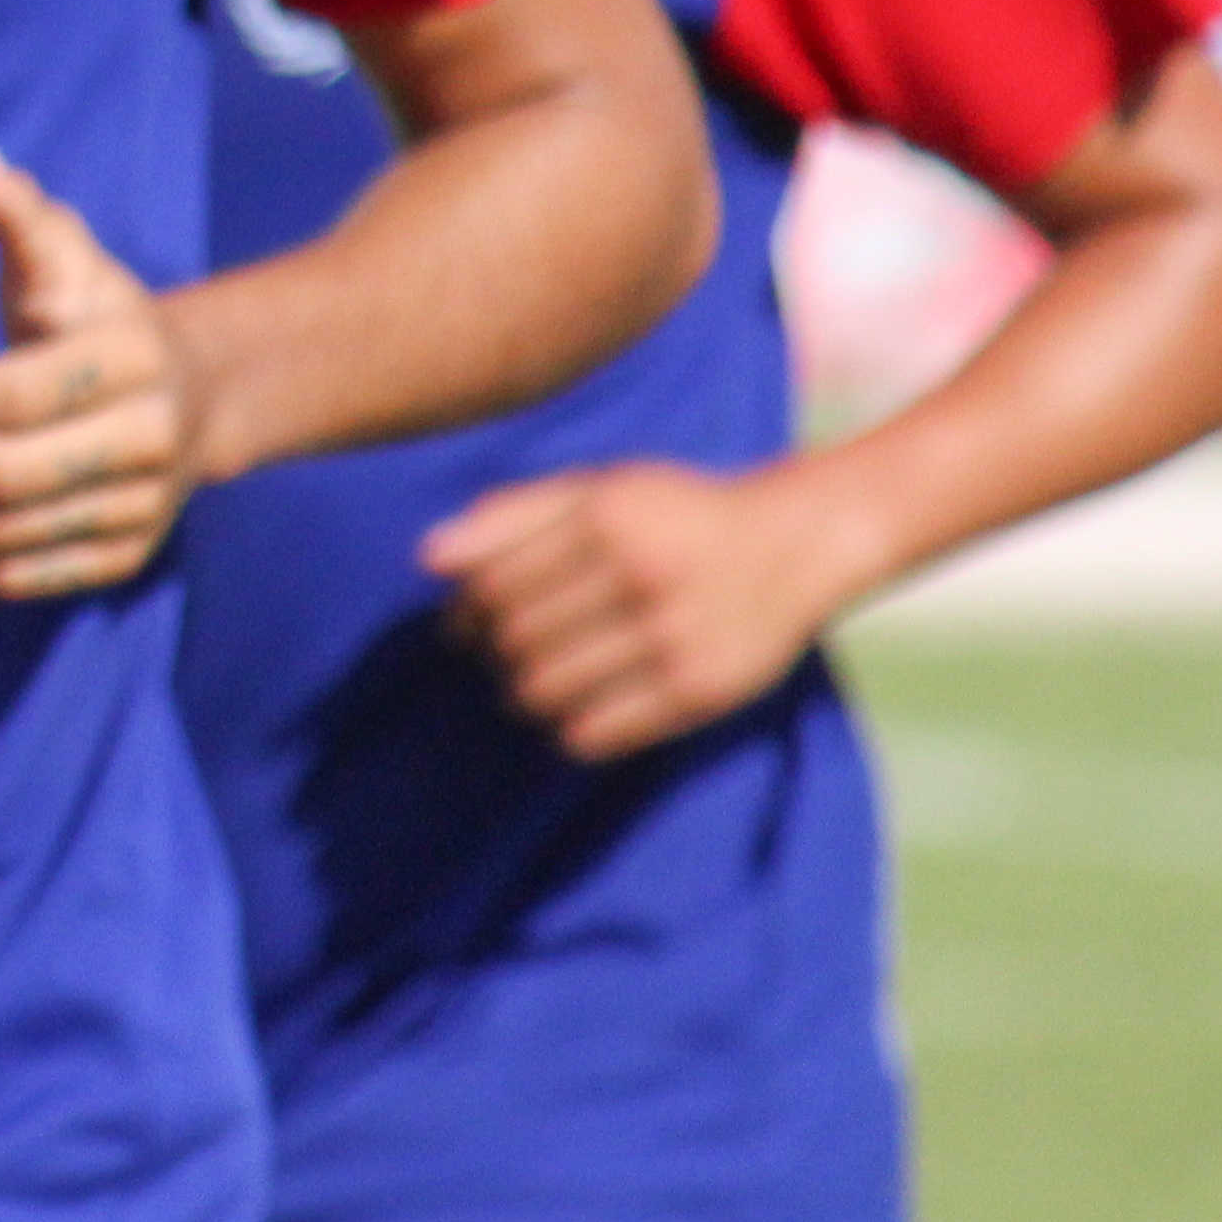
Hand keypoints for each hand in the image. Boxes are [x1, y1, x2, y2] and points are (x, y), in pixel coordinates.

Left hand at [0, 143, 200, 599]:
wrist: (190, 394)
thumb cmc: (93, 313)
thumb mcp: (63, 253)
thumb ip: (13, 211)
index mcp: (131, 359)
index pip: (16, 396)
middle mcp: (150, 441)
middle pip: (4, 476)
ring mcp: (142, 509)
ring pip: (5, 534)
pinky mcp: (123, 558)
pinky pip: (19, 575)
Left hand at [424, 460, 850, 761]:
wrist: (794, 541)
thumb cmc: (675, 513)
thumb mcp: (599, 488)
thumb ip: (510, 515)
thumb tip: (426, 560)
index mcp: (607, 517)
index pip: (493, 585)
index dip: (467, 613)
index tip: (469, 622)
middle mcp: (641, 574)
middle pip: (515, 640)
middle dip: (493, 653)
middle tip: (503, 653)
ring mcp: (675, 637)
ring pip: (546, 691)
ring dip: (523, 694)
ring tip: (533, 682)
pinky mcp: (702, 692)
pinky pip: (596, 734)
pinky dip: (569, 729)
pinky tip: (578, 708)